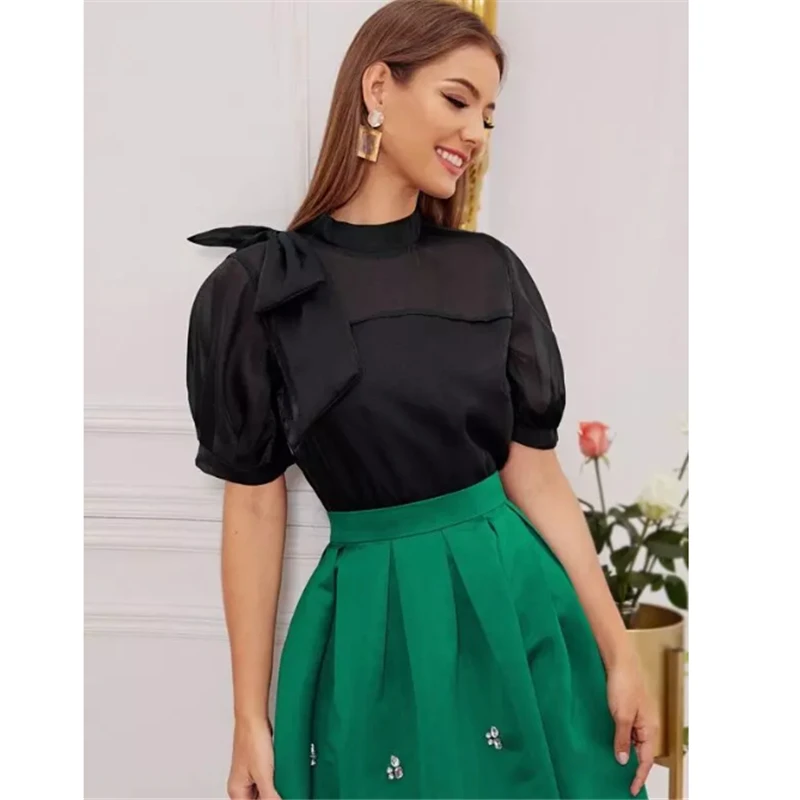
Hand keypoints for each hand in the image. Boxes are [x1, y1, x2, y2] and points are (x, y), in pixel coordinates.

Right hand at [227, 717, 281, 798]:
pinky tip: (281, 776)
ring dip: (272, 790)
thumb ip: (269, 795)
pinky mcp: (257, 765)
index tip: (276, 797)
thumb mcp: (264, 774)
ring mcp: (249, 774)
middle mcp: (240, 784)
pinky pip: (266, 780)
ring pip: (262, 792)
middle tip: (280, 791)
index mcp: (237, 791)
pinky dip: (274, 781)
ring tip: (280, 782)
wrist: (253, 717)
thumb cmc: (252, 740)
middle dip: (270, 797)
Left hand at [606, 655, 658, 796]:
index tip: (631, 789)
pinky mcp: (627, 706)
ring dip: (624, 751)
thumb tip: (624, 761)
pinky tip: (609, 741)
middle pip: (641, 751)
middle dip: (633, 766)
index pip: (646, 759)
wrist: (619, 659)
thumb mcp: (621, 715)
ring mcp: (637, 715)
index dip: (639, 776)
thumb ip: (622, 739)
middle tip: (621, 780)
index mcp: (649, 728)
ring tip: (613, 764)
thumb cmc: (624, 683)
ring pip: (632, 740)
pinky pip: (625, 729)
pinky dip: (619, 738)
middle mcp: (646, 723)